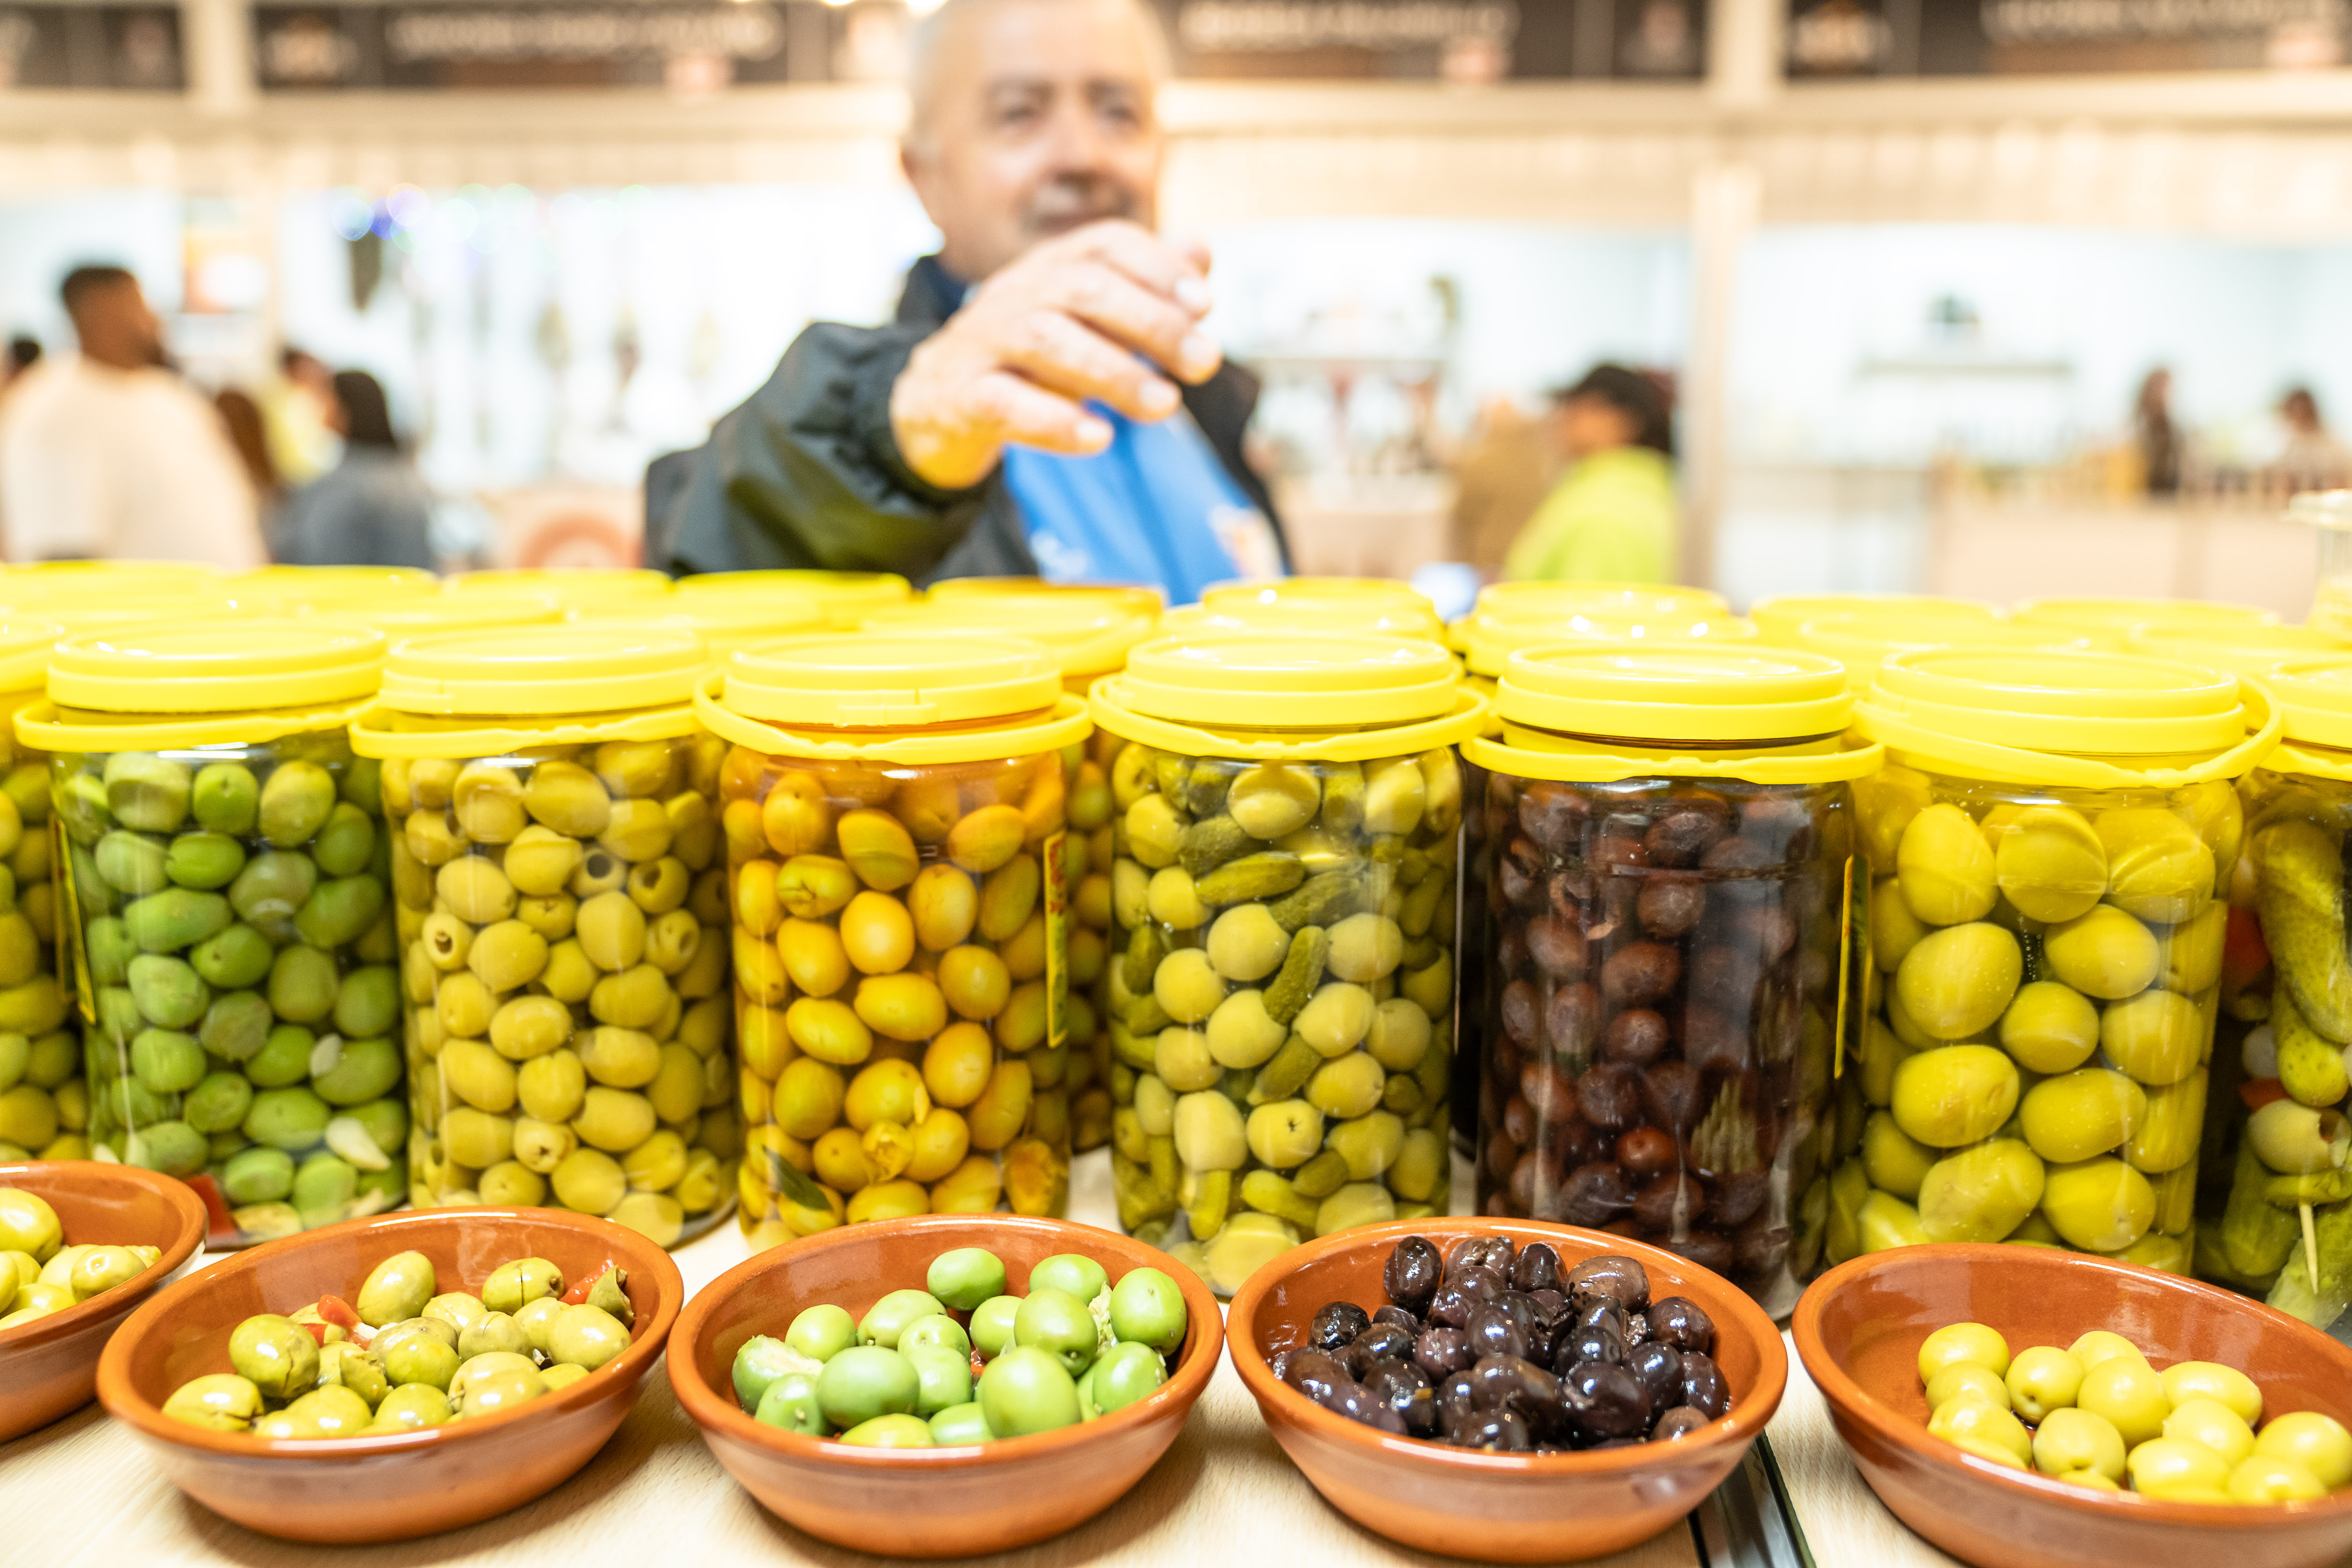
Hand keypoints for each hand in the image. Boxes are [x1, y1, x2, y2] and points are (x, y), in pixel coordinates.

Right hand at [889, 221, 1220, 490]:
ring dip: (1114, 372)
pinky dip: (1055, 421)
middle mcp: (1014, 294)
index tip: (1205, 305)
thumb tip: (1201, 252)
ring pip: (1046, 340)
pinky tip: (1100, 437)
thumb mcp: (1083, 319)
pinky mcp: (960, 396)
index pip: (1104, 245)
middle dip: (1152, 323)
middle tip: (1205, 363)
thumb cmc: (1026, 360)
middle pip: (1083, 288)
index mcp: (1048, 267)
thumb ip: (1140, 287)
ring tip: (1166, 406)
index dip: (1157, 267)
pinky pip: (1005, 402)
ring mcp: (982, 342)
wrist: (935, 405)